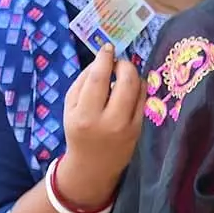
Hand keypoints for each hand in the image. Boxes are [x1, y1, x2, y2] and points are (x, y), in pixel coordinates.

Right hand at [60, 44, 144, 207]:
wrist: (94, 165)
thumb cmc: (78, 131)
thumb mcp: (69, 108)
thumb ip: (82, 83)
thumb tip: (102, 60)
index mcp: (84, 115)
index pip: (98, 79)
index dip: (105, 59)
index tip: (108, 47)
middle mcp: (108, 120)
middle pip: (125, 81)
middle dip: (124, 65)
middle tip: (118, 62)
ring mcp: (128, 125)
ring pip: (138, 88)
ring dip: (133, 74)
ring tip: (123, 74)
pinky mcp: (140, 128)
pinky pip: (144, 99)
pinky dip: (139, 87)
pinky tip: (131, 86)